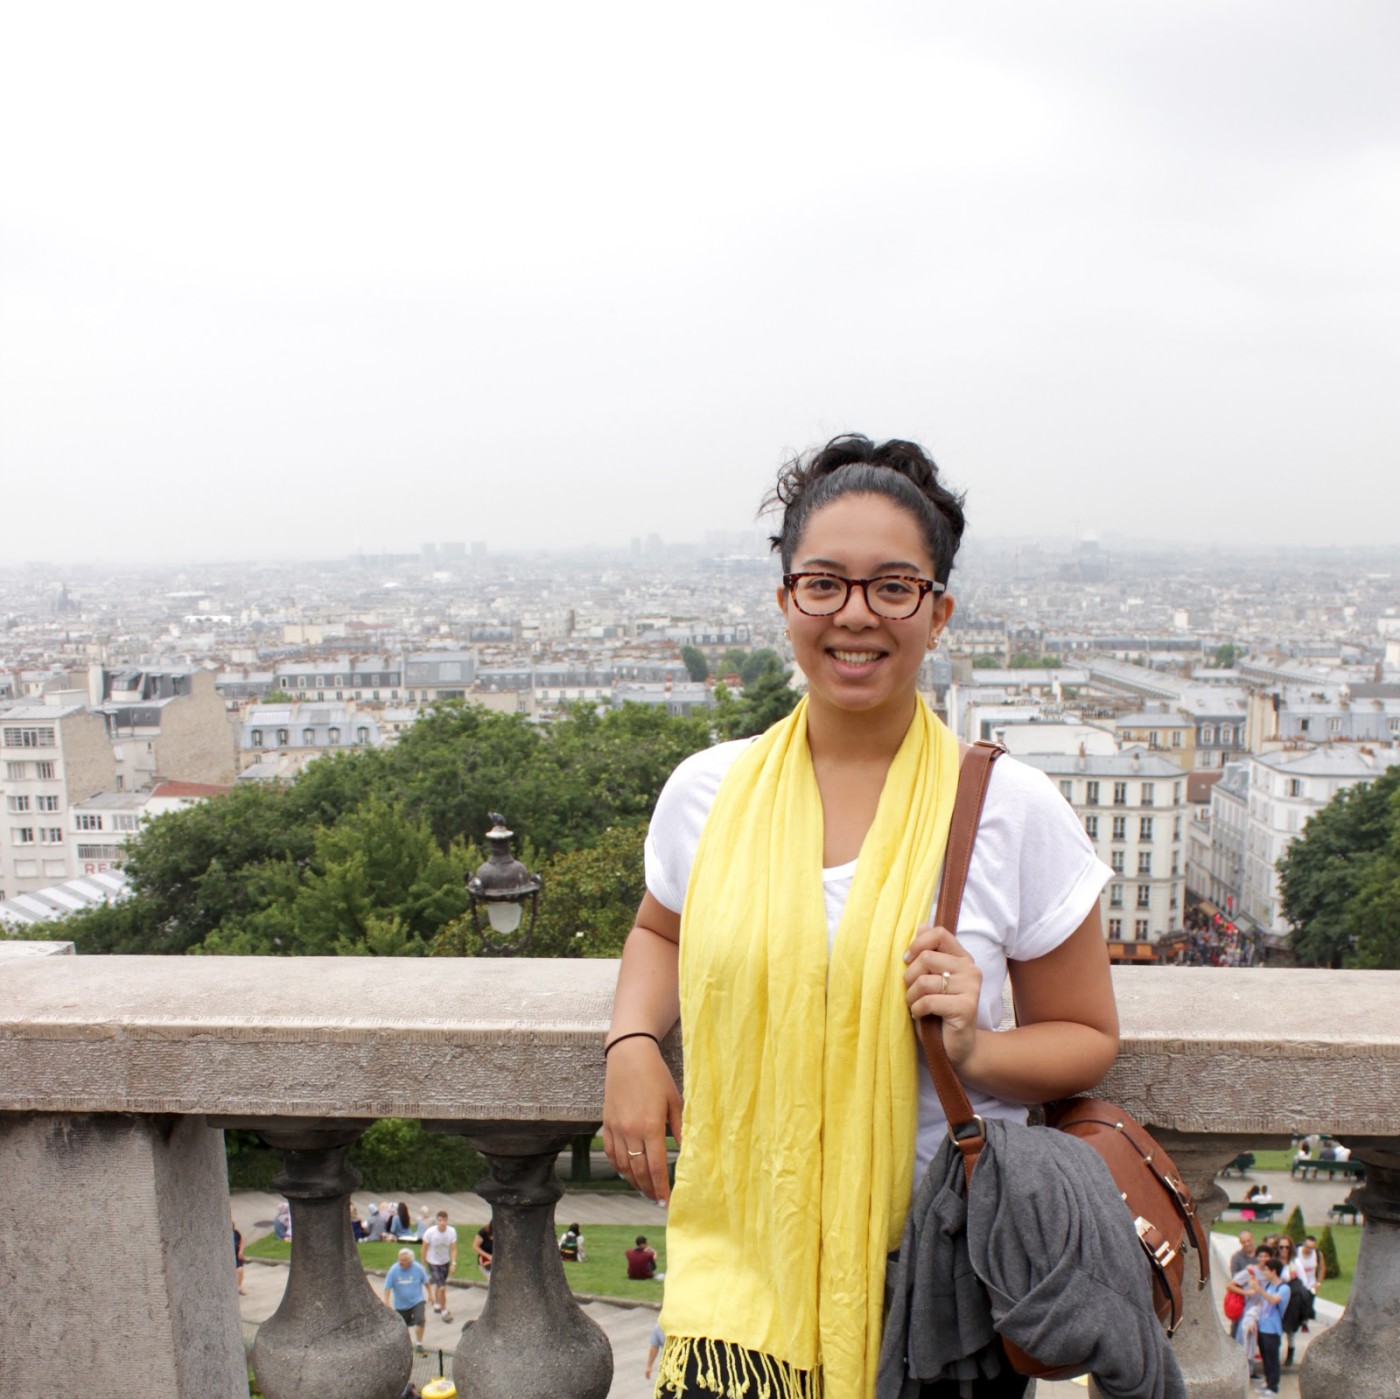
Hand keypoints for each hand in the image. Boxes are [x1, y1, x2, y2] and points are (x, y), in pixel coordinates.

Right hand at [603, 1035, 682, 1201]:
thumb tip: (689, 1152)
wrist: (628, 1055)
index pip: (656, 1167)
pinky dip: (618, 1167)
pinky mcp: (606, 1123)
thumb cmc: (656, 1075)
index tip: (666, 1203)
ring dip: (633, 1181)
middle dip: (648, 1189)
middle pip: (638, 1171)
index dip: (661, 1188)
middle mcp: (631, 1131)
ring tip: (644, 1190)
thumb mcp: (674, 1100)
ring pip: (622, 1166)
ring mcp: (616, 1128)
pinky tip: (626, 1173)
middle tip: (657, 1200)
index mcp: (650, 1126)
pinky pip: (611, 1153)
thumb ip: (680, 1128)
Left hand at [904, 922, 982, 1068]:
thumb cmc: (937, 1012)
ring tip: (914, 1005)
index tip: (907, 960)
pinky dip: (917, 1010)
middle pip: (926, 957)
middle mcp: (970, 969)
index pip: (939, 933)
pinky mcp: (966, 1007)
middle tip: (910, 992)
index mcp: (962, 958)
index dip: (917, 944)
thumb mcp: (929, 979)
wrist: (955, 1048)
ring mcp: (971, 988)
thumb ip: (927, 953)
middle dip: (909, 977)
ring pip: (925, 980)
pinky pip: (929, 1000)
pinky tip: (921, 1016)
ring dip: (911, 996)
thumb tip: (922, 925)